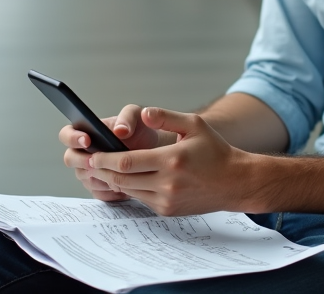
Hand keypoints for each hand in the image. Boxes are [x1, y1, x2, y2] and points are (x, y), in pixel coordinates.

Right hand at [61, 104, 172, 202]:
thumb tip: (120, 130)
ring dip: (98, 177)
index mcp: (87, 131)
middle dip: (81, 161)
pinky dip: (108, 191)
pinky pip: (97, 192)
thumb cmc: (141, 131)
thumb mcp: (137, 116)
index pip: (67, 134)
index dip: (72, 138)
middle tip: (96, 162)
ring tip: (117, 173)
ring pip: (83, 177)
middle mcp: (84, 152)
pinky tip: (122, 187)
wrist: (152, 151)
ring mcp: (89, 170)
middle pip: (70, 158)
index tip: (87, 140)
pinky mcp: (99, 186)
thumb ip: (128, 116)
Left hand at [83, 107, 255, 215]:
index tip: (93, 155)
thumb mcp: (194, 125)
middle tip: (89, 163)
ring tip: (102, 169)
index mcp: (171, 160)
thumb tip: (143, 114)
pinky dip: (131, 189)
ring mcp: (167, 200)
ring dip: (113, 181)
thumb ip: (166, 117)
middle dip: (102, 171)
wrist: (234, 182)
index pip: (127, 162)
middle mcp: (168, 183)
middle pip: (122, 180)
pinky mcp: (168, 210)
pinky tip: (124, 179)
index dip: (105, 160)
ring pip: (129, 191)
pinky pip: (141, 199)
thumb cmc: (214, 150)